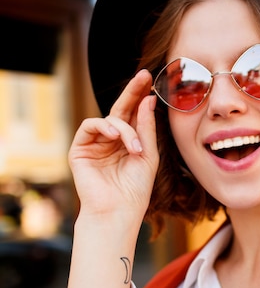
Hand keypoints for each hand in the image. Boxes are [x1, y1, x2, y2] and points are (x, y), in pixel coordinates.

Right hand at [68, 70, 158, 218]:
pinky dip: (104, 127)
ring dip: (125, 129)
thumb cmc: (136, 188)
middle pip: (121, 109)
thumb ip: (146, 127)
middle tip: (143, 76)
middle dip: (132, 92)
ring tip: (135, 148)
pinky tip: (115, 136)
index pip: (135, 114)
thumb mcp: (148, 154)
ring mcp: (96, 143)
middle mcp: (112, 140)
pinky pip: (90, 125)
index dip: (141, 97)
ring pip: (110, 119)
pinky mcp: (80, 148)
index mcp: (130, 141)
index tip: (151, 80)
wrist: (119, 211)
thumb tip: (147, 100)